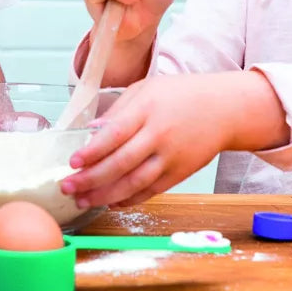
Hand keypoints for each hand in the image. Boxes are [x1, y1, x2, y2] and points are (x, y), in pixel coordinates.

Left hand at [61, 72, 289, 207]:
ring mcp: (171, 157)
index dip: (92, 151)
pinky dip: (129, 199)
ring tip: (83, 200)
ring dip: (105, 195)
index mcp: (148, 109)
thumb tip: (92, 131)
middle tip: (67, 187)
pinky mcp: (180, 174)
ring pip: (134, 183)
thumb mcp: (147, 88)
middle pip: (120, 163)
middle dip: (90, 179)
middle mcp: (159, 134)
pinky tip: (110, 202)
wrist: (224, 109)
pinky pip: (150, 191)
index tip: (72, 162)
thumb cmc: (182, 94)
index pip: (114, 134)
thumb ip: (119, 109)